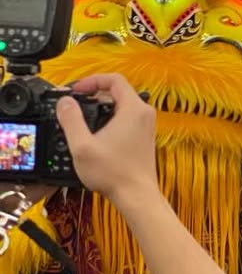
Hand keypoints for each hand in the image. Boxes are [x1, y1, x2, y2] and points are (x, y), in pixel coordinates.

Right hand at [57, 74, 157, 202]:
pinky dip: (109, 118)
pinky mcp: (143, 136)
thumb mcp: (83, 145)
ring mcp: (146, 125)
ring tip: (80, 117)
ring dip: (100, 107)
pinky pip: (125, 117)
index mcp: (133, 109)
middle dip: (94, 94)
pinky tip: (94, 131)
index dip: (92, 80)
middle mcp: (144, 114)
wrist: (136, 194)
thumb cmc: (113, 173)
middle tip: (74, 103)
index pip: (114, 80)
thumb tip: (65, 102)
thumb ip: (71, 120)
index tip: (76, 89)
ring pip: (121, 105)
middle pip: (118, 91)